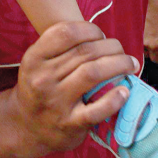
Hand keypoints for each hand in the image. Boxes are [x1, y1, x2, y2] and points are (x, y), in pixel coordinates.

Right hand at [7, 22, 135, 156]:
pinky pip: (97, 109)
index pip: (66, 32)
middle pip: (85, 51)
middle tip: (121, 50)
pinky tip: (125, 92)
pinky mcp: (70, 124)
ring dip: (119, 65)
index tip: (100, 35)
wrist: (27, 128)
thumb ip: (59, 49)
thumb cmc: (39, 90)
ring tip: (131, 64)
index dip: (90, 29)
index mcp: (34, 58)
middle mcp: (43, 78)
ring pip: (93, 73)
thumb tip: (100, 37)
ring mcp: (56, 102)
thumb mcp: (37, 65)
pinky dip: (114, 99)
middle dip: (111, 46)